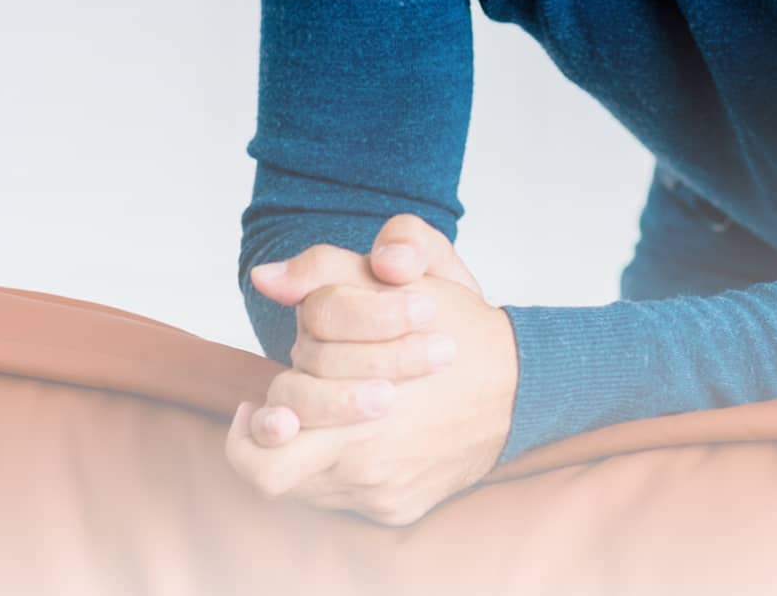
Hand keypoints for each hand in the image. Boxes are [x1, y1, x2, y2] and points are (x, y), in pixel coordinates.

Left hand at [226, 217, 518, 525]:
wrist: (519, 384)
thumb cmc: (455, 323)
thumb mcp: (402, 273)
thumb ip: (327, 267)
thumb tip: (266, 278)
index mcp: (364, 386)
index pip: (279, 408)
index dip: (257, 412)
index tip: (257, 402)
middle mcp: (369, 447)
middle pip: (273, 466)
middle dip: (267, 439)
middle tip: (273, 418)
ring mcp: (383, 485)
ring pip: (301, 488)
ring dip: (298, 455)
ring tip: (309, 425)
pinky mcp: (397, 508)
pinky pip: (340, 504)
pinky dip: (335, 475)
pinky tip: (350, 441)